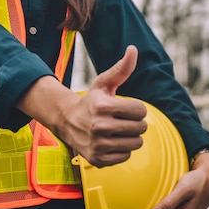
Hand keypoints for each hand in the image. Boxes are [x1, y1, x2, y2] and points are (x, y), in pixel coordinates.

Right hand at [66, 45, 147, 166]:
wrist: (67, 122)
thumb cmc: (91, 101)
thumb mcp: (104, 83)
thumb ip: (121, 68)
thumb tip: (133, 49)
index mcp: (103, 106)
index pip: (141, 111)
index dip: (137, 109)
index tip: (126, 108)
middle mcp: (99, 126)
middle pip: (141, 128)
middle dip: (135, 123)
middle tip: (122, 120)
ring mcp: (98, 145)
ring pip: (136, 143)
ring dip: (131, 137)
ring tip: (119, 131)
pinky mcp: (98, 159)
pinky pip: (126, 156)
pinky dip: (122, 150)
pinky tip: (112, 142)